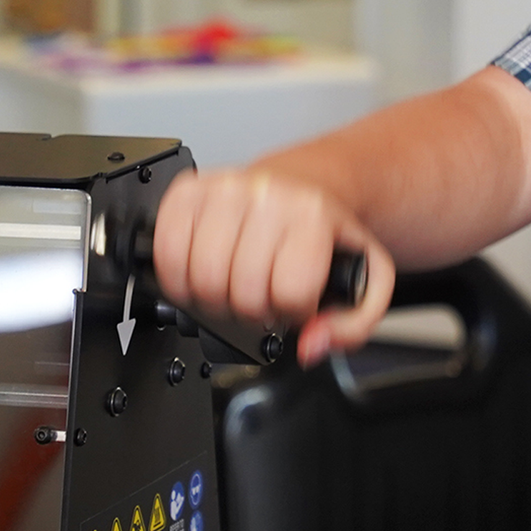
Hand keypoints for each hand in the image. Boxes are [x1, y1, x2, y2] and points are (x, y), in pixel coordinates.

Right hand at [152, 169, 394, 365]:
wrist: (301, 186)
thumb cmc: (323, 233)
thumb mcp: (364, 277)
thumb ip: (352, 325)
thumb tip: (311, 344)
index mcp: (311, 215)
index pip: (289, 293)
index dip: (292, 311)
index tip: (294, 300)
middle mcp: (265, 196)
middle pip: (240, 292)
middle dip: (251, 310)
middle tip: (262, 296)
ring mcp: (221, 190)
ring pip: (200, 277)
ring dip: (214, 297)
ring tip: (234, 283)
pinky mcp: (186, 191)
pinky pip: (166, 250)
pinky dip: (178, 275)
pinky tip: (203, 271)